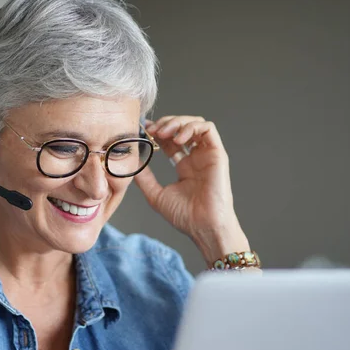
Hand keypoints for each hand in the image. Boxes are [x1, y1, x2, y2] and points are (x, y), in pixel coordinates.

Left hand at [134, 115, 249, 262]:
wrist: (203, 226)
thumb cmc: (184, 216)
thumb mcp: (156, 195)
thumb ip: (145, 178)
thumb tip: (131, 164)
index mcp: (184, 166)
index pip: (170, 140)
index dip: (157, 131)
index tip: (143, 129)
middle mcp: (196, 158)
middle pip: (182, 128)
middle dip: (165, 123)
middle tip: (152, 129)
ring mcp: (207, 155)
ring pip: (196, 123)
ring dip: (177, 122)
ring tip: (163, 133)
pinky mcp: (217, 154)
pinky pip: (208, 129)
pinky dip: (192, 127)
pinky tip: (178, 139)